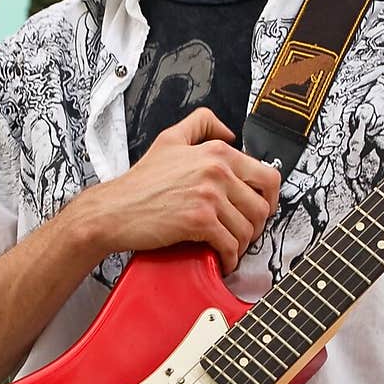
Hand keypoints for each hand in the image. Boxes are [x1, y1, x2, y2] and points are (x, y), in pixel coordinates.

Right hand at [85, 108, 280, 274]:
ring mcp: (209, 196)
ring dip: (242, 244)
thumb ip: (201, 124)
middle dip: (257, 226)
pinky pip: (230, 245)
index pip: (268, 175)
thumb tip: (230, 132)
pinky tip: (221, 259)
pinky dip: (229, 258)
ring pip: (248, 228)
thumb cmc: (140, 182)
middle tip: (244, 233)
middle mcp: (217, 170)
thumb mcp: (170, 139)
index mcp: (217, 152)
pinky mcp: (199, 220)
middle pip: (262, 206)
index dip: (270, 198)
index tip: (261, 209)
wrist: (114, 209)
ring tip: (230, 247)